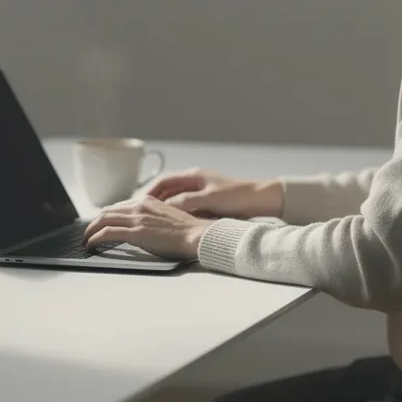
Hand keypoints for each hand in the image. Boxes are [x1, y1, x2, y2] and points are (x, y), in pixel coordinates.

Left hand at [84, 196, 213, 259]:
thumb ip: (152, 218)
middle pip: (108, 211)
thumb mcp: (167, 217)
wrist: (196, 235)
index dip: (106, 215)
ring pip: (103, 220)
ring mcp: (137, 218)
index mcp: (148, 201)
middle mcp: (140, 206)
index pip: (119, 206)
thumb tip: (142, 227)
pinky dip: (95, 238)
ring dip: (90, 230)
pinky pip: (107, 233)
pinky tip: (91, 245)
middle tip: (88, 232)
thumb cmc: (187, 231)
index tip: (100, 223)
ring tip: (85, 240)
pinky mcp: (136, 232)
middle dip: (94, 222)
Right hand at [147, 168, 283, 218]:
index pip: (163, 181)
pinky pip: (187, 208)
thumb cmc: (237, 196)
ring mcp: (202, 193)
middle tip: (142, 215)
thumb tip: (164, 208)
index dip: (149, 192)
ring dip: (166, 210)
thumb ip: (185, 202)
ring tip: (154, 222)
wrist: (262, 200)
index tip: (139, 204)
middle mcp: (196, 182)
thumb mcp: (208, 199)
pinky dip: (178, 215)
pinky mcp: (209, 203)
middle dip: (154, 202)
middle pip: (168, 191)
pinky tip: (174, 225)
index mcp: (194, 176)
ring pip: (176, 201)